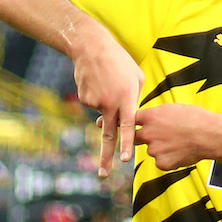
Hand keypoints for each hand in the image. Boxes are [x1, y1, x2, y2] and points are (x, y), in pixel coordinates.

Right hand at [73, 36, 144, 177]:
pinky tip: (98, 82)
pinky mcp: (84, 99)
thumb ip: (136, 100)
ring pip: (103, 114)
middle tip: (103, 175)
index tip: (125, 160)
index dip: (126, 144)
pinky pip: (95, 104)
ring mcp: (95, 102)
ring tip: (108, 81)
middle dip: (106, 157)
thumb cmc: (120, 61)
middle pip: (108, 136)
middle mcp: (110, 104)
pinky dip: (98, 96)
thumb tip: (133, 118)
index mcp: (127, 98)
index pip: (128, 127)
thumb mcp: (136, 78)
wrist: (91, 47)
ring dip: (107, 102)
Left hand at [134, 104, 221, 170]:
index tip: (137, 125)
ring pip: (152, 150)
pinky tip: (180, 153)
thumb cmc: (196, 119)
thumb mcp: (174, 108)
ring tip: (178, 144)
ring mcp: (154, 149)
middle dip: (143, 137)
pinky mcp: (161, 163)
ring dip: (161, 149)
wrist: (209, 136)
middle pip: (136, 137)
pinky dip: (168, 160)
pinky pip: (161, 162)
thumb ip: (158, 114)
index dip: (136, 123)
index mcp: (151, 117)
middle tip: (158, 136)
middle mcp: (148, 133)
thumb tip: (153, 117)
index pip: (132, 119)